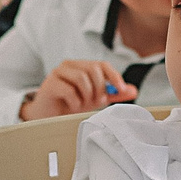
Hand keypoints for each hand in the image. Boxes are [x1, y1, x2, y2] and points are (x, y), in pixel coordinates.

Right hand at [20, 59, 136, 120]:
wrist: (48, 114)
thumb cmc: (70, 103)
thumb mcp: (95, 98)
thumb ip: (112, 93)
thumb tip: (132, 90)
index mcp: (81, 66)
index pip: (102, 65)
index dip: (114, 76)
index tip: (122, 89)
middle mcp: (70, 65)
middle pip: (93, 69)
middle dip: (99, 88)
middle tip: (96, 102)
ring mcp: (58, 73)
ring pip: (82, 78)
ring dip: (87, 96)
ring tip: (82, 104)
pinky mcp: (50, 84)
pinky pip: (69, 90)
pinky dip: (75, 102)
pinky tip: (72, 106)